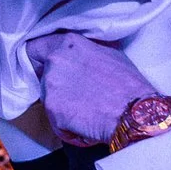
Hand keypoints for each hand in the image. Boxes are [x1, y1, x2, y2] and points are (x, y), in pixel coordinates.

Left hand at [27, 30, 161, 145]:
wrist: (135, 112)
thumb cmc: (128, 84)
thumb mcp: (109, 53)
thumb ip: (84, 52)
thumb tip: (79, 55)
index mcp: (68, 43)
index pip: (35, 48)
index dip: (39, 61)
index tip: (43, 69)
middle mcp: (55, 60)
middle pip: (42, 76)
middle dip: (55, 86)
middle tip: (77, 96)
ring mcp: (51, 85)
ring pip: (49, 99)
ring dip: (63, 107)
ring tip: (88, 111)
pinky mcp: (52, 109)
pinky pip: (55, 120)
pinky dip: (67, 126)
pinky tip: (86, 124)